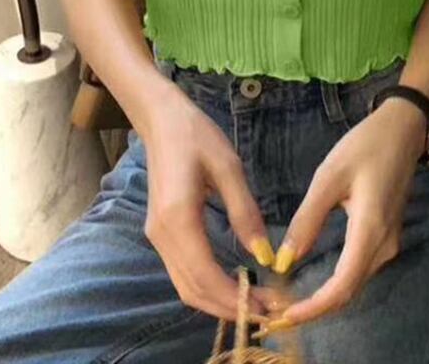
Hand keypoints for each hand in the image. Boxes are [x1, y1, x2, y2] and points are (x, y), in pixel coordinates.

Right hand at [140, 83, 281, 320]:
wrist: (161, 119)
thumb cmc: (197, 136)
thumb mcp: (228, 168)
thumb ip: (245, 213)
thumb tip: (266, 255)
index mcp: (178, 218)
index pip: (205, 275)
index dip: (236, 298)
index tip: (269, 306)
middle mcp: (162, 235)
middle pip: (193, 290)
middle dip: (230, 306)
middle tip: (270, 310)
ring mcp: (158, 236)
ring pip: (186, 286)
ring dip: (219, 301)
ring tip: (257, 300)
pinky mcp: (161, 233)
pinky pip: (183, 272)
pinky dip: (208, 286)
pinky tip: (235, 282)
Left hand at [263, 97, 427, 331]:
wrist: (402, 130)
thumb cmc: (365, 146)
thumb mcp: (328, 177)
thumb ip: (307, 219)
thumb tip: (284, 261)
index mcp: (371, 230)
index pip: (342, 286)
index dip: (314, 308)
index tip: (284, 318)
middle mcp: (384, 246)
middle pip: (348, 292)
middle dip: (313, 309)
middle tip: (275, 313)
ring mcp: (389, 243)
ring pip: (353, 284)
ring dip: (323, 299)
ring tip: (287, 301)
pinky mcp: (385, 237)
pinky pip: (358, 270)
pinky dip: (334, 284)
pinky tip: (311, 283)